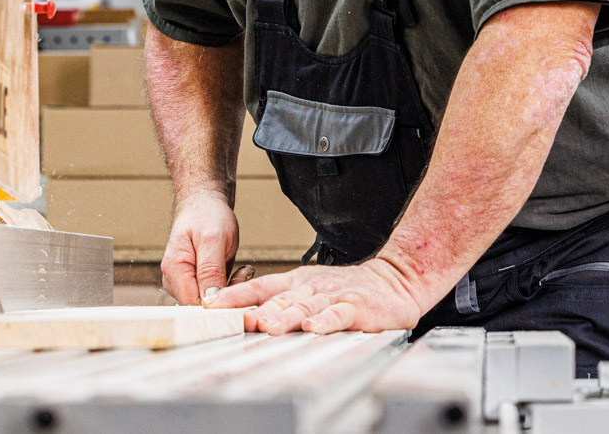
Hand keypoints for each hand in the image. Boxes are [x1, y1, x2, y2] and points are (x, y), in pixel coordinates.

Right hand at [161, 188, 241, 304]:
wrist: (205, 204)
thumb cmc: (206, 216)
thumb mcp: (212, 239)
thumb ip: (210, 270)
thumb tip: (209, 301)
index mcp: (174, 270)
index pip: (193, 304)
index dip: (218, 302)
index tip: (238, 286)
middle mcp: (176, 280)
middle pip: (202, 306)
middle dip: (228, 294)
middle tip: (244, 274)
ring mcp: (186, 282)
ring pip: (212, 302)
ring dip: (232, 289)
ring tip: (243, 270)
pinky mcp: (198, 282)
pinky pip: (216, 295)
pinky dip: (231, 286)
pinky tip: (240, 271)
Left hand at [208, 257, 429, 333]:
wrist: (396, 280)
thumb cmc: (350, 288)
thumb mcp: (312, 288)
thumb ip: (283, 301)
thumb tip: (244, 316)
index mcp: (299, 282)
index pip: (261, 286)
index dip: (236, 295)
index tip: (212, 305)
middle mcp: (313, 287)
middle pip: (279, 298)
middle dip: (254, 309)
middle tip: (233, 319)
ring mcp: (334, 296)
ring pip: (305, 306)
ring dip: (285, 316)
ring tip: (267, 326)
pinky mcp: (357, 307)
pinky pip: (339, 313)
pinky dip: (326, 320)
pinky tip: (315, 327)